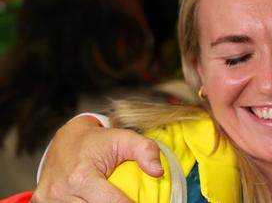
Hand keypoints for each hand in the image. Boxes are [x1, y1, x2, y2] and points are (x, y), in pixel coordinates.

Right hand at [32, 115, 162, 202]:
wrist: (64, 140)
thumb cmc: (98, 141)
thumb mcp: (125, 138)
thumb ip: (146, 150)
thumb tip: (158, 172)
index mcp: (81, 176)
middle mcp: (61, 192)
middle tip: (130, 199)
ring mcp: (49, 201)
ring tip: (113, 197)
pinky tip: (97, 200)